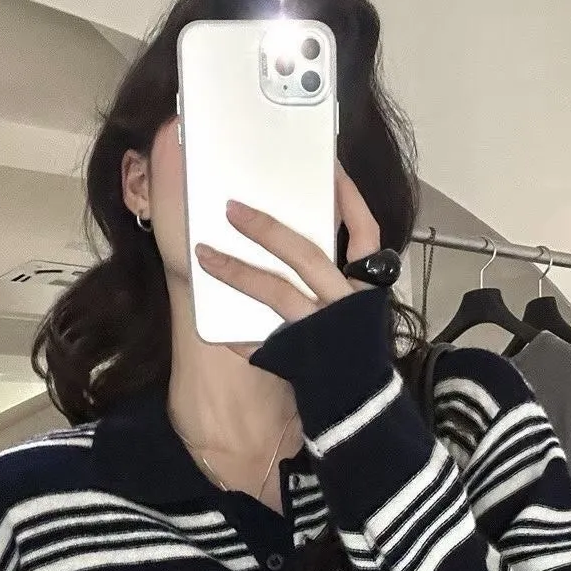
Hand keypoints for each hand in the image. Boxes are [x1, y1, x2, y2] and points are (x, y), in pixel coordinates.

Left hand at [194, 164, 381, 355]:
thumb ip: (335, 272)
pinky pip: (263, 342)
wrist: (363, 403)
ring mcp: (322, 329)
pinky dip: (238, 335)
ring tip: (205, 255)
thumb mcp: (358, 304)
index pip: (363, 232)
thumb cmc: (354, 345)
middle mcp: (346, 302)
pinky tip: (217, 329)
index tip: (327, 168)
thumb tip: (293, 234)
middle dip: (267, 230)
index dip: (347, 199)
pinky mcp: (302, 356)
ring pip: (277, 294)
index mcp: (365, 284)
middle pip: (306, 255)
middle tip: (231, 209)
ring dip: (237, 272)